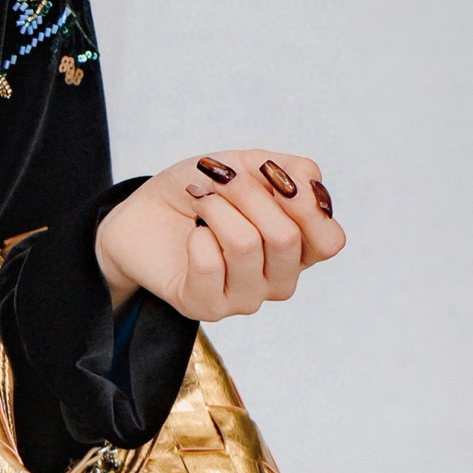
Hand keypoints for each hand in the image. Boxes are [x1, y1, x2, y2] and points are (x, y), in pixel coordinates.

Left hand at [94, 150, 345, 319]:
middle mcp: (278, 279)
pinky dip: (197, 236)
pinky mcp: (206, 307)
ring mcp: (245, 298)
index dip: (305, 204)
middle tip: (220, 180)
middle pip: (286, 238)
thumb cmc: (201, 190)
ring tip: (201, 200)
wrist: (143, 213)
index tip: (270, 174)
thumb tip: (310, 187)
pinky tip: (192, 236)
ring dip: (217, 209)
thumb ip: (292, 172)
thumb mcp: (249, 165)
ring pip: (246, 246)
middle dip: (248, 194)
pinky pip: (210, 265)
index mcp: (299, 248)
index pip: (329, 241)